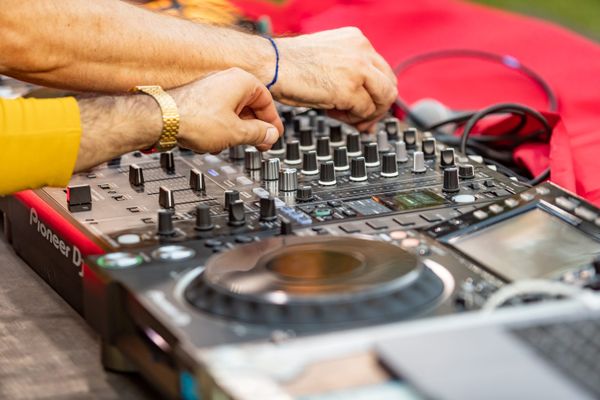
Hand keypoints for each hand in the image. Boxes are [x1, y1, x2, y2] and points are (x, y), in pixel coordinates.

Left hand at [169, 68, 283, 152]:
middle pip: (251, 106)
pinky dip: (222, 127)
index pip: (267, 101)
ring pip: (234, 111)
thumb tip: (270, 135)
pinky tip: (216, 142)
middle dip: (254, 128)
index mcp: (241, 81)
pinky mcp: (199, 98)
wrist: (162, 120)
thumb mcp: (236, 132)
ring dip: (237, 130)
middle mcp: (227, 80)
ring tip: (234, 144)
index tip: (273, 136)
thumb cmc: (195, 119)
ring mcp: (212, 88)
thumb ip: (258, 134)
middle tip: (259, 144)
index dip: (272, 122)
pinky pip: (219, 112)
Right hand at [272, 27, 397, 131]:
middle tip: (362, 120)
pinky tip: (333, 113)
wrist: (271, 65)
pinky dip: (352, 119)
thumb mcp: (328, 60)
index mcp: (357, 40)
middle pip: (389, 86)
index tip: (367, 107)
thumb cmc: (290, 64)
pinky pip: (365, 111)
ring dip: (367, 114)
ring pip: (384, 99)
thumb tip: (365, 100)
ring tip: (345, 116)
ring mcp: (358, 69)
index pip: (383, 71)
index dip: (377, 94)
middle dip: (378, 108)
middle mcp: (362, 51)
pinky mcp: (350, 89)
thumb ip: (349, 74)